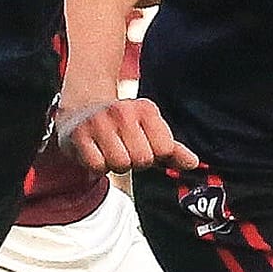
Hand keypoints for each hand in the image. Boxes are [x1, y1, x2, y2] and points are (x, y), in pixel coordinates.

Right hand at [56, 96, 199, 174]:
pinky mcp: (79, 135)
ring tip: (110, 150)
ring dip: (115, 165)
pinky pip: (97, 166)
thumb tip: (193, 163)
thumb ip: (173, 149)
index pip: (164, 149)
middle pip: (142, 159)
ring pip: (119, 164)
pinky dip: (97, 166)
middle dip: (135, 162)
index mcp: (146, 109)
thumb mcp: (150, 130)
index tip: (144, 145)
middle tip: (124, 149)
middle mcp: (123, 112)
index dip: (155, 155)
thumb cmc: (122, 124)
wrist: (82, 105)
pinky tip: (96, 152)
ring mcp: (99, 122)